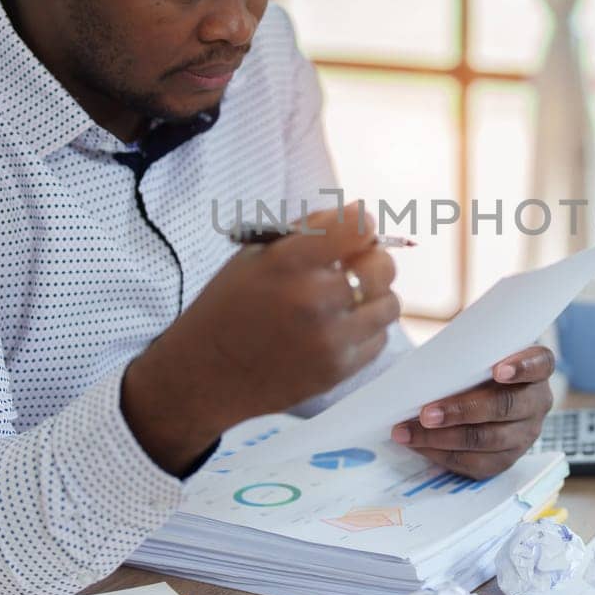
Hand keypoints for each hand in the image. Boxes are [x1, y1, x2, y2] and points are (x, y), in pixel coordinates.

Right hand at [123, 201, 399, 472]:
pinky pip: (380, 338)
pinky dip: (367, 329)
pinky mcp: (338, 370)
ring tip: (351, 299)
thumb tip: (359, 220)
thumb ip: (306, 234)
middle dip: (373, 259)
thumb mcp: (254, 256)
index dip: (361, 223)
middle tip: (357, 265)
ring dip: (375, 296)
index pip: (357, 227)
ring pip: (389, 304)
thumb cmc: (228, 307)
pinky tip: (342, 327)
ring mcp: (330, 338)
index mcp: (289, 262)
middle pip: (383, 266)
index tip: (357, 229)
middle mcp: (313, 298)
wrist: (205, 374)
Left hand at [389, 345, 554, 478]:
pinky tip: (419, 445)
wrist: (480, 393)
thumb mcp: (477, 352)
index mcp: (537, 368)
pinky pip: (477, 463)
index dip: (521, 367)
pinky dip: (443, 455)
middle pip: (505, 407)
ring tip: (410, 432)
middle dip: (462, 411)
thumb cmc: (477, 365)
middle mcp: (537, 402)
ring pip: (488, 440)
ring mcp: (526, 434)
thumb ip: (466, 354)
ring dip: (444, 437)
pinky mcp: (508, 458)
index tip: (497, 371)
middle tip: (426, 413)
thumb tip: (424, 368)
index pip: (539, 363)